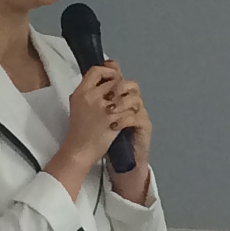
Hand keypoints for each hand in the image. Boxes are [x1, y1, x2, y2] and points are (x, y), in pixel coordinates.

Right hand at [51, 61, 124, 180]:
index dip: (108, 71)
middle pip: (114, 80)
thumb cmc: (79, 130)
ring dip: (130, 99)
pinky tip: (129, 117)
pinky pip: (128, 109)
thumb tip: (105, 78)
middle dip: (123, 87)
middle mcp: (91, 97)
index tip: (113, 78)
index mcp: (81, 92)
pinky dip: (131, 113)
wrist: (79, 150)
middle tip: (124, 96)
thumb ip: (89, 91)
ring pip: (124, 93)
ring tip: (129, 106)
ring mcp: (102, 108)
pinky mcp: (112, 120)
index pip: (96, 70)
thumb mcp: (78, 105)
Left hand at [104, 71, 152, 198]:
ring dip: (121, 102)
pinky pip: (136, 117)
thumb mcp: (94, 115)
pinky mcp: (143, 126)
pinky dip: (124, 120)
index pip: (120, 76)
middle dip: (117, 87)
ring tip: (110, 112)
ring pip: (136, 98)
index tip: (103, 75)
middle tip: (107, 96)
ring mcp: (139, 114)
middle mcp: (131, 102)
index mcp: (119, 96)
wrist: (118, 160)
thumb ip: (94, 99)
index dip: (112, 70)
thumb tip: (86, 82)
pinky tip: (114, 126)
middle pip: (131, 84)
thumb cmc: (103, 138)